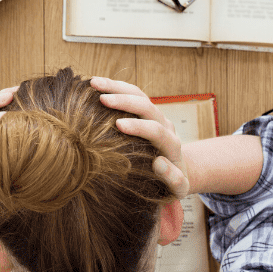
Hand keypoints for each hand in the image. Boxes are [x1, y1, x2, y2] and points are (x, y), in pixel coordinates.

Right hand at [91, 76, 189, 199]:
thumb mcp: (178, 188)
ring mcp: (155, 116)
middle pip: (147, 106)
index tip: (119, 125)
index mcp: (171, 145)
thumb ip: (174, 178)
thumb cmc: (172, 183)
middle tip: (103, 99)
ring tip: (93, 83)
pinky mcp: (146, 111)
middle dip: (125, 101)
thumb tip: (159, 162)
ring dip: (116, 87)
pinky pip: (132, 94)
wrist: (178, 170)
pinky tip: (96, 84)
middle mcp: (165, 125)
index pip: (157, 130)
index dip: (139, 126)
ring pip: (138, 94)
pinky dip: (115, 87)